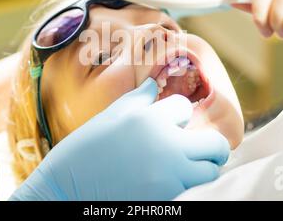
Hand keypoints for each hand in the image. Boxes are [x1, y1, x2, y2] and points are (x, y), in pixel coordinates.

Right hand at [10, 78, 229, 200]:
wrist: (67, 186)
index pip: (185, 109)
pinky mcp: (165, 199)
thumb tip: (155, 83)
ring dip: (203, 166)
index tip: (168, 121)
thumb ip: (140, 98)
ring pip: (210, 171)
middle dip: (210, 144)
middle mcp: (166, 146)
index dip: (177, 114)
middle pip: (215, 144)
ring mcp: (168, 176)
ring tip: (187, 165)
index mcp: (150, 119)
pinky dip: (188, 183)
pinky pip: (193, 189)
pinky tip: (170, 178)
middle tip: (200, 148)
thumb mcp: (112, 114)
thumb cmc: (86, 146)